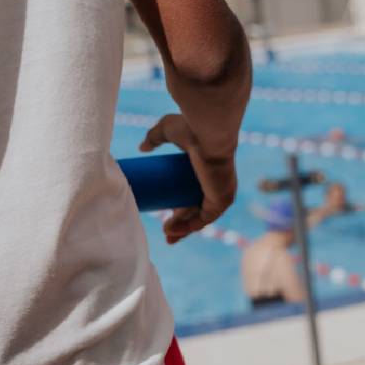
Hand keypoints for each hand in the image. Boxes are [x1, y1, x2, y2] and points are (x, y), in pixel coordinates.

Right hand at [137, 114, 236, 243]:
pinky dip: (190, 228)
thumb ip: (154, 136)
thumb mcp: (168, 130)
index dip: (181, 207)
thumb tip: (142, 148)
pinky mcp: (222, 200)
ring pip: (200, 217)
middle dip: (181, 223)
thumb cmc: (192, 128)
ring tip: (167, 236)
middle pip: (198, 209)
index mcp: (209, 172)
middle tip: (164, 229)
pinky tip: (174, 233)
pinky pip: (204, 220)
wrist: (208, 132)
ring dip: (184, 230)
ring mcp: (222, 193)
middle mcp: (218, 185)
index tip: (164, 213)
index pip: (195, 194)